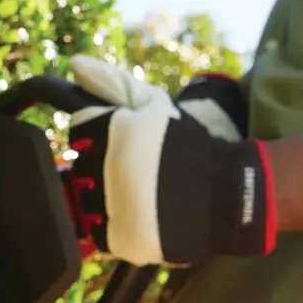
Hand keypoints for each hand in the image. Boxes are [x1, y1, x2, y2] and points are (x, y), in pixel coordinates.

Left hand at [65, 56, 275, 265]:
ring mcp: (114, 206)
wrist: (229, 194)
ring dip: (102, 197)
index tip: (123, 143)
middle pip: (78, 167)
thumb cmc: (186, 144)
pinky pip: (95, 231)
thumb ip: (109, 81)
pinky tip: (135, 215)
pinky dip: (110, 225)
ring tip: (136, 195)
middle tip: (134, 172)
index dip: (98, 136)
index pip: (77, 132)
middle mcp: (109, 167)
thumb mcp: (152, 104)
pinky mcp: (121, 238)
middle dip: (99, 166)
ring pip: (83, 200)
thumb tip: (73, 64)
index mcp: (112, 130)